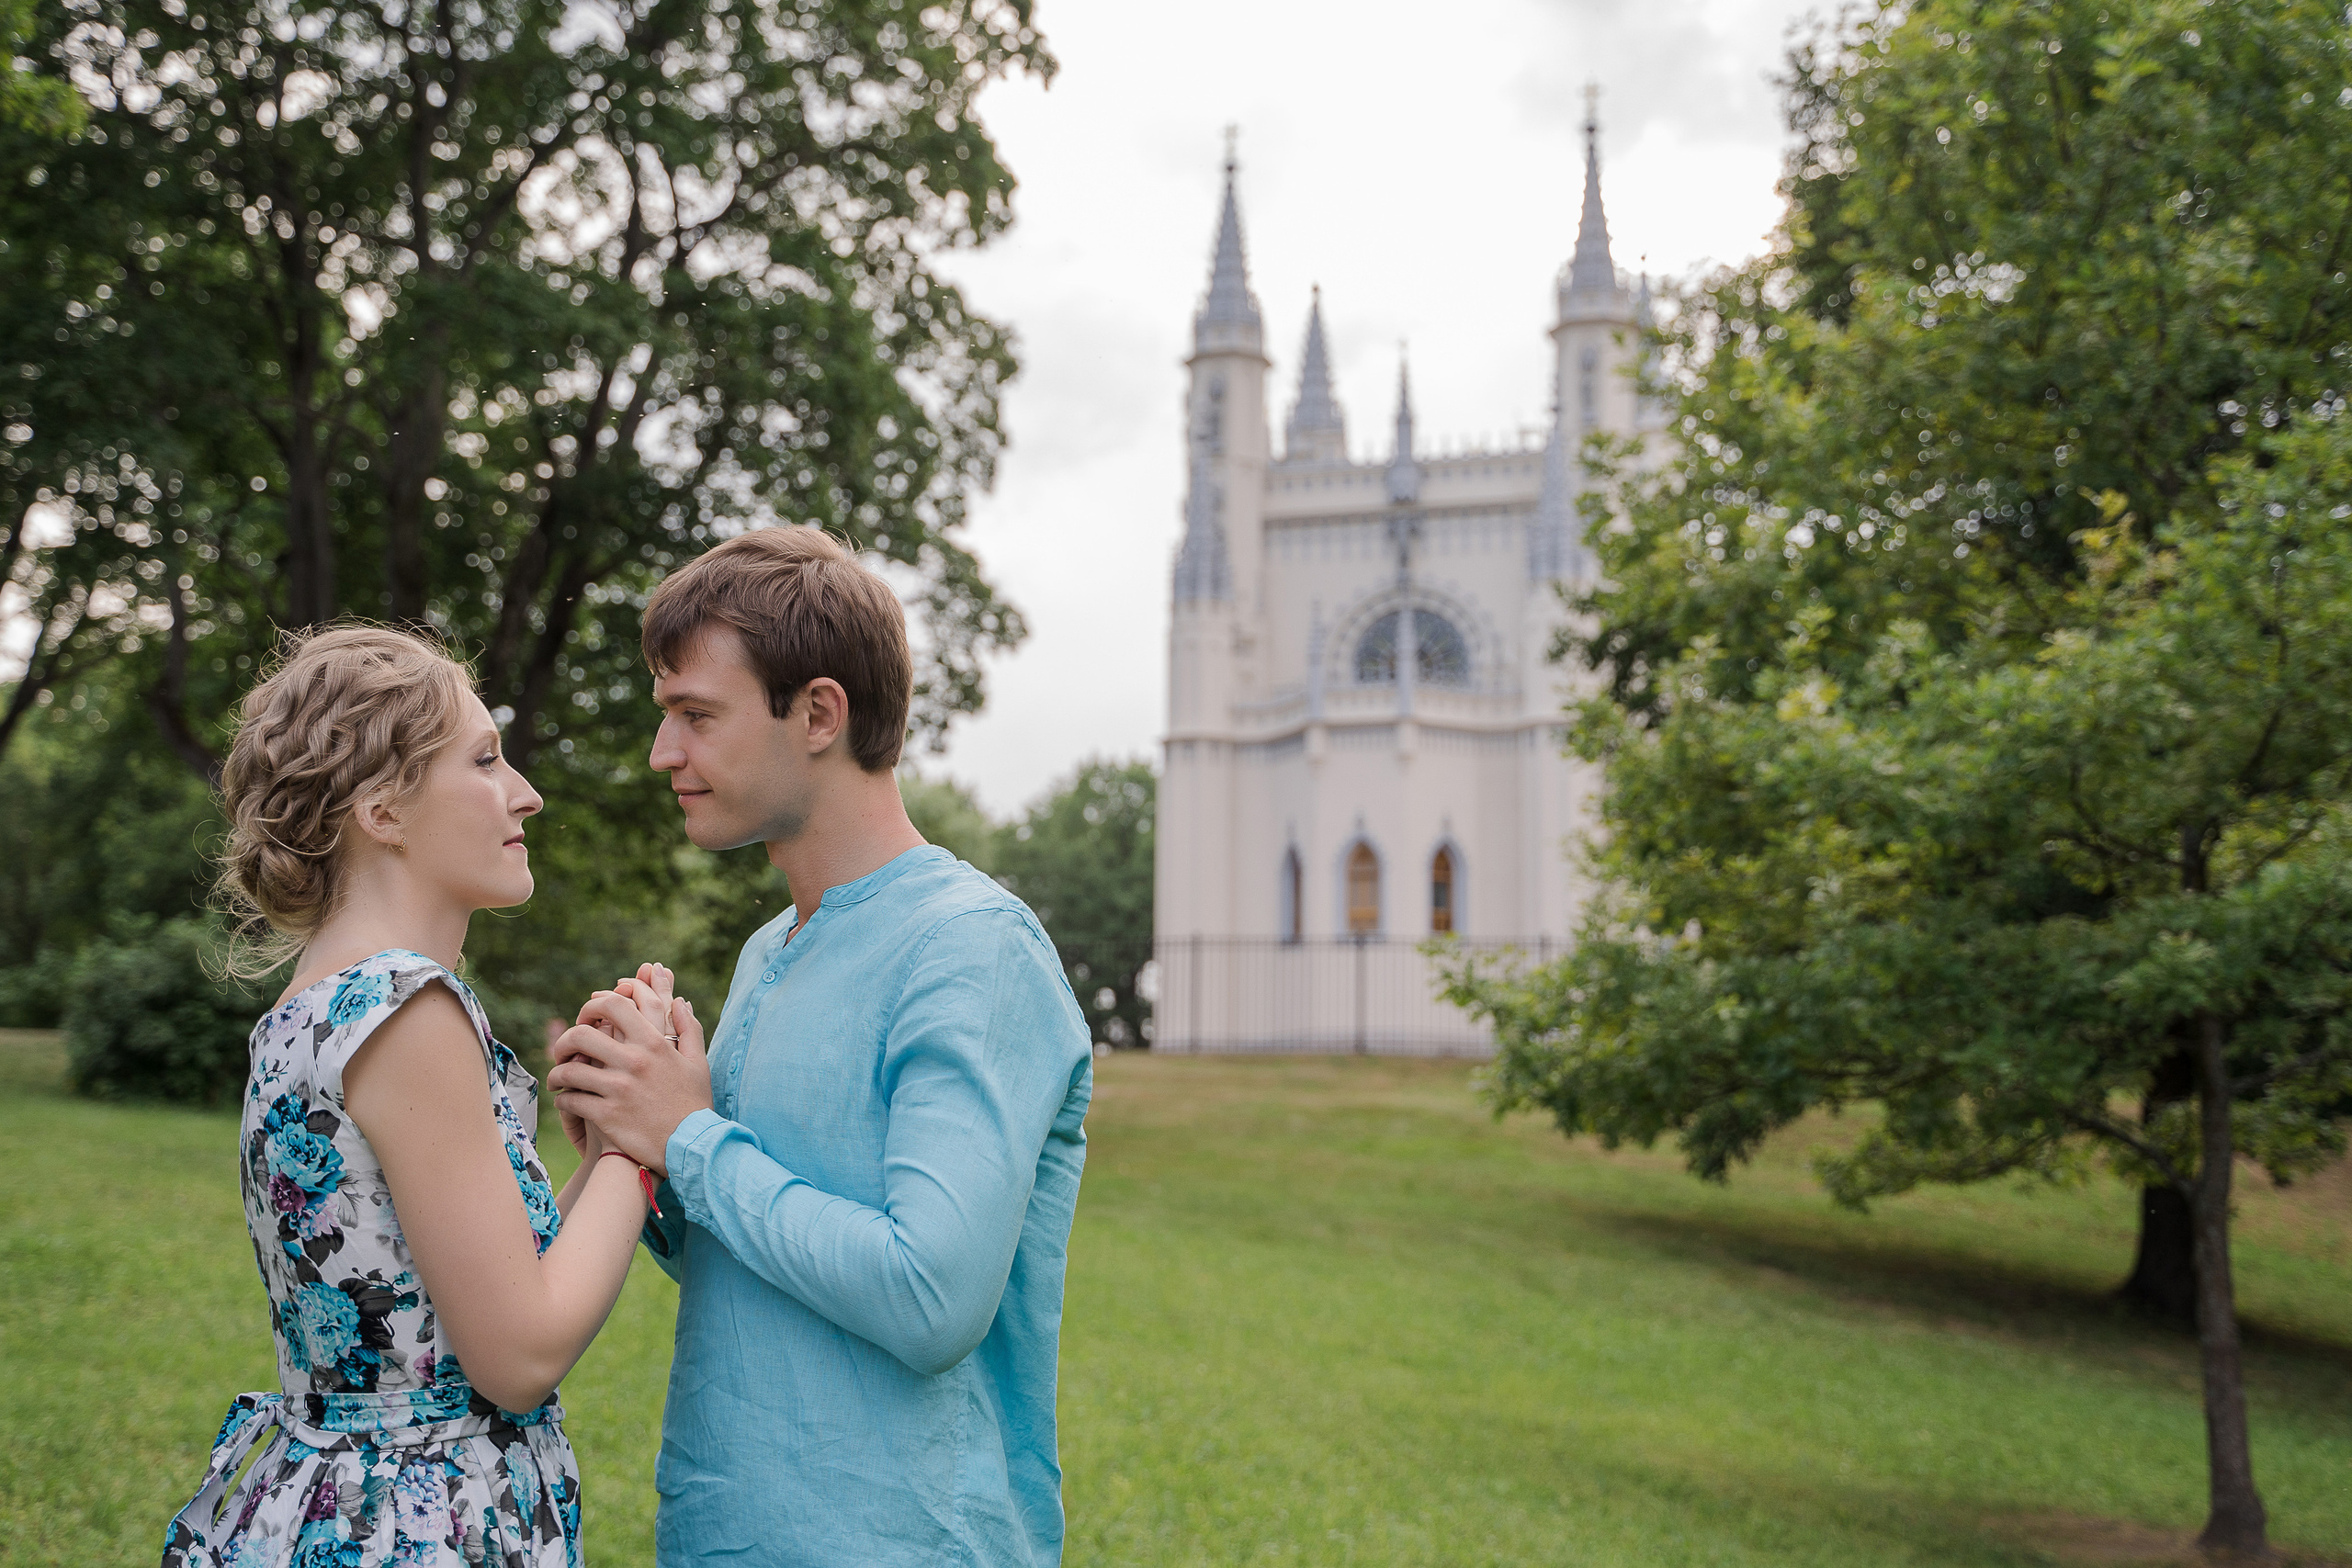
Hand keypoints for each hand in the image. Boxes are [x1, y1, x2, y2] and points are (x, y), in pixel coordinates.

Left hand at [547, 965, 710, 1177]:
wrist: (692, 1147)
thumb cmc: (694, 1104)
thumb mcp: (697, 1062)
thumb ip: (688, 1028)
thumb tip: (680, 1001)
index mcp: (653, 1043)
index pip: (614, 1005)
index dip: (593, 1004)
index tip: (586, 1016)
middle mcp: (633, 1061)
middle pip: (581, 1034)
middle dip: (564, 1040)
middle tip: (563, 1050)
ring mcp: (618, 1088)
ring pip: (569, 1069)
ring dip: (557, 1073)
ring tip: (558, 1080)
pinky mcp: (607, 1115)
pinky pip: (571, 1099)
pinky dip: (563, 1099)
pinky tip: (566, 1101)